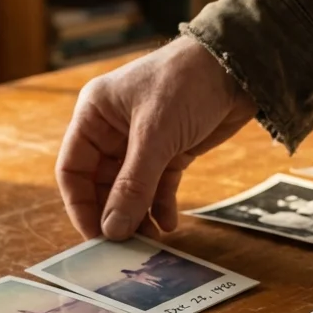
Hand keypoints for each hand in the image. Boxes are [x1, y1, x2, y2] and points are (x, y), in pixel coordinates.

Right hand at [56, 37, 256, 239]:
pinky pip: (157, 186)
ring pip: (130, 190)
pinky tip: (169, 224)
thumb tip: (112, 229)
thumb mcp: (156, 136)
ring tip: (150, 240)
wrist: (239, 66)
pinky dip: (161, 206)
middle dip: (113, 214)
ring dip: (138, 215)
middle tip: (125, 246)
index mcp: (94, 114)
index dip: (80, 205)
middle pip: (101, 184)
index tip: (95, 236)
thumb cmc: (187, 83)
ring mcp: (143, 141)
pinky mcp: (171, 150)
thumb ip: (133, 185)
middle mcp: (113, 129)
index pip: (73, 169)